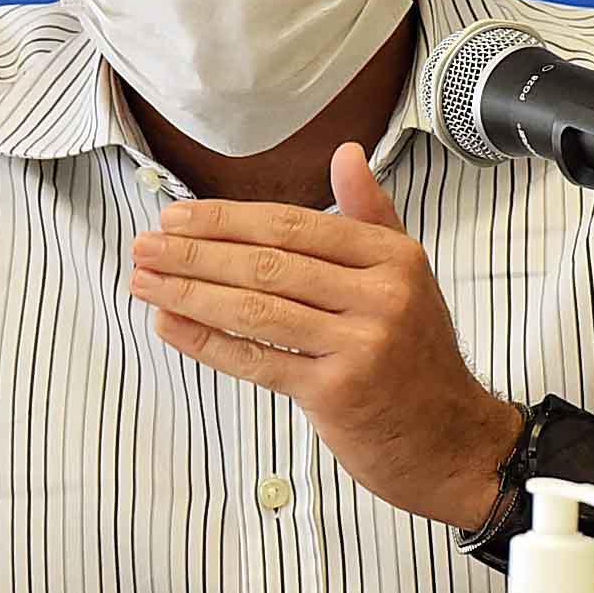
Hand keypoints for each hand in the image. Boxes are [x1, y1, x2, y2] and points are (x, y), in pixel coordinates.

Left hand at [128, 142, 520, 528]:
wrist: (450, 440)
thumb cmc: (417, 355)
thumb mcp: (406, 275)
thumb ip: (370, 215)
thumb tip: (345, 152)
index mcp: (392, 257)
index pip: (293, 225)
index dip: (227, 219)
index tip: (176, 216)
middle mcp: (381, 296)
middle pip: (268, 264)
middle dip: (195, 253)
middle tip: (143, 245)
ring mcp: (360, 346)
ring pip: (256, 310)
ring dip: (189, 293)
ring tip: (143, 280)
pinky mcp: (337, 393)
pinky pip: (258, 361)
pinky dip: (206, 342)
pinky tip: (169, 325)